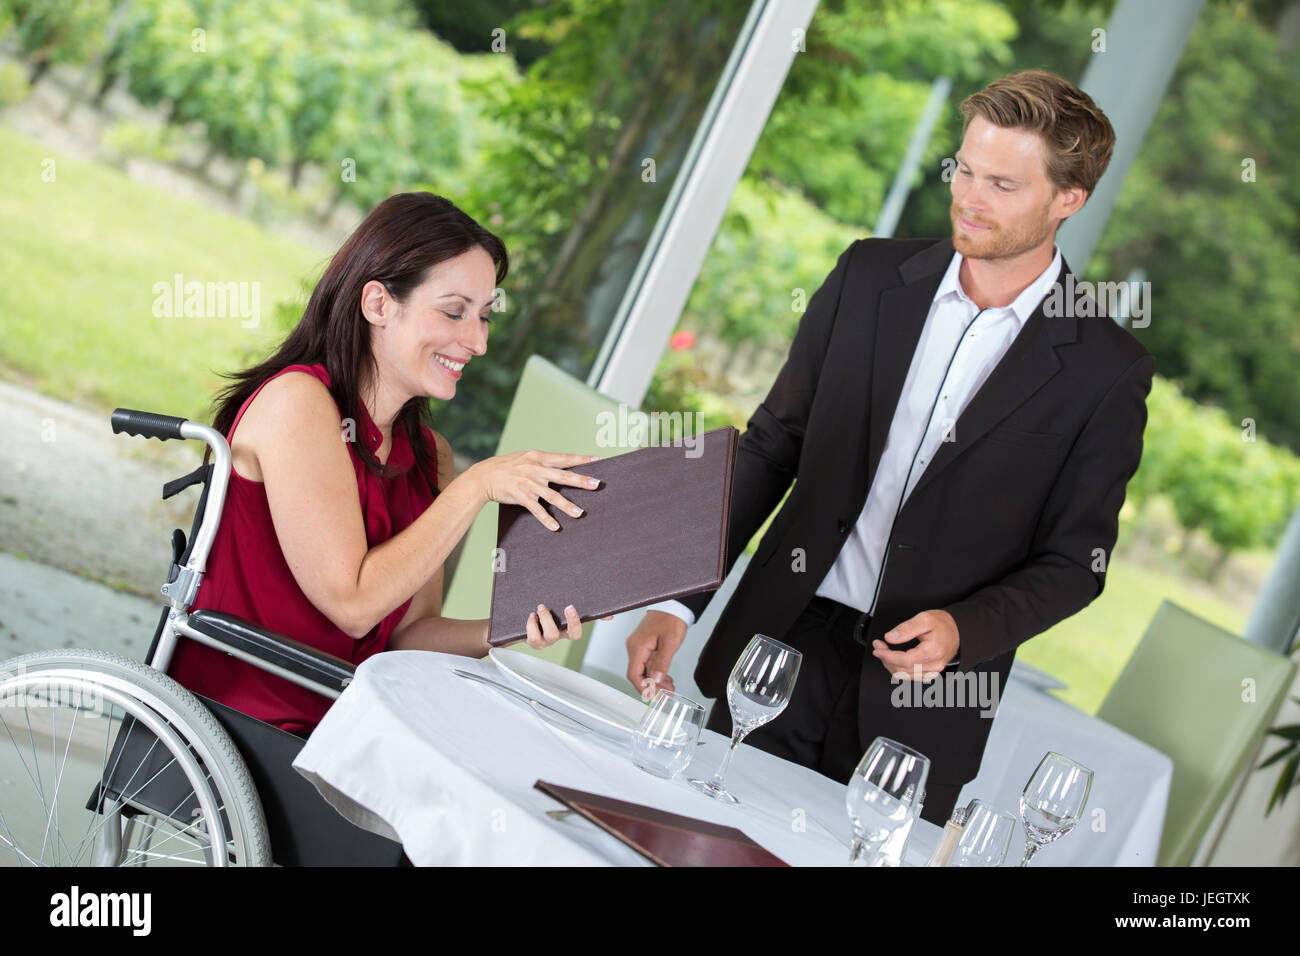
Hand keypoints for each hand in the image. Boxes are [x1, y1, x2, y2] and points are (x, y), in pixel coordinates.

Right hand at [467, 450, 601, 530]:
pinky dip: (546, 519)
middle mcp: (535, 469)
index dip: (581, 459)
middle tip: (597, 484)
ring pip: (552, 496)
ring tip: (580, 513)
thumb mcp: (525, 457)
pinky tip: (555, 527)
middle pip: (563, 475)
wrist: (484, 476)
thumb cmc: (506, 466)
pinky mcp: (521, 496)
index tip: (597, 459)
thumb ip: (542, 461)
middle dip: (581, 480)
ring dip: (567, 505)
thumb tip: (560, 464)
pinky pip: (536, 509)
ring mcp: (529, 483)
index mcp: (538, 457)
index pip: (564, 458)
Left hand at [524, 604, 612, 649]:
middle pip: (554, 636)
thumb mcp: (568, 611)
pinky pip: (530, 639)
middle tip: (543, 606)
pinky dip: (529, 626)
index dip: (574, 623)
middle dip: (548, 621)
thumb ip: (589, 613)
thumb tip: (610, 616)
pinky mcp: (530, 640)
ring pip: (540, 639)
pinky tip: (530, 616)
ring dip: (537, 623)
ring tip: (536, 609)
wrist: (531, 620)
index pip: (575, 633)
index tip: (570, 607)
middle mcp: (554, 637)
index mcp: (566, 630)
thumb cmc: (554, 614)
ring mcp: (542, 640)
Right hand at [625, 610, 687, 700]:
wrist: (672, 605)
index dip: (642, 688)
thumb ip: (661, 663)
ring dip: (655, 680)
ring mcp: (639, 646)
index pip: (633, 674)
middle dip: (651, 686)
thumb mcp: (669, 643)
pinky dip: (656, 672)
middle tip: (665, 694)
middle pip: (638, 674)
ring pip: (644, 669)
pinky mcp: (645, 645)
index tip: (652, 696)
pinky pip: (647, 663)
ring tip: (669, 688)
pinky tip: (665, 677)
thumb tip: (655, 680)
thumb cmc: (670, 619)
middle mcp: (635, 647)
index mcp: (637, 647)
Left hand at [871, 609, 959, 681]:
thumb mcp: (924, 619)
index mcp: (933, 651)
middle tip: (878, 645)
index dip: (888, 656)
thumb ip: (906, 628)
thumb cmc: (942, 624)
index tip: (877, 648)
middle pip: (903, 670)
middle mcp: (934, 665)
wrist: (957, 631)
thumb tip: (890, 638)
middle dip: (886, 659)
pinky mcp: (930, 673)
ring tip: (884, 650)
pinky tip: (893, 659)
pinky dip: (899, 669)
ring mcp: (933, 671)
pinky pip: (911, 676)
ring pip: (905, 675)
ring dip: (891, 665)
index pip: (905, 660)